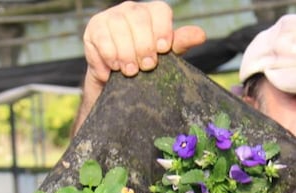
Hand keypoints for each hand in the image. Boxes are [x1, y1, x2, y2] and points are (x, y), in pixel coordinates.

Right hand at [73, 1, 206, 133]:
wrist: (117, 79)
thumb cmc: (146, 63)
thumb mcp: (167, 55)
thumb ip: (181, 43)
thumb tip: (201, 35)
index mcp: (152, 13)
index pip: (160, 11)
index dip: (162, 29)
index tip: (163, 50)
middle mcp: (131, 9)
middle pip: (138, 18)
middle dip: (143, 45)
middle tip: (147, 67)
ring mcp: (111, 17)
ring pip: (118, 27)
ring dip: (125, 53)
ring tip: (130, 72)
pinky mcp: (93, 28)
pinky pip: (100, 39)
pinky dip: (108, 57)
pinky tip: (112, 70)